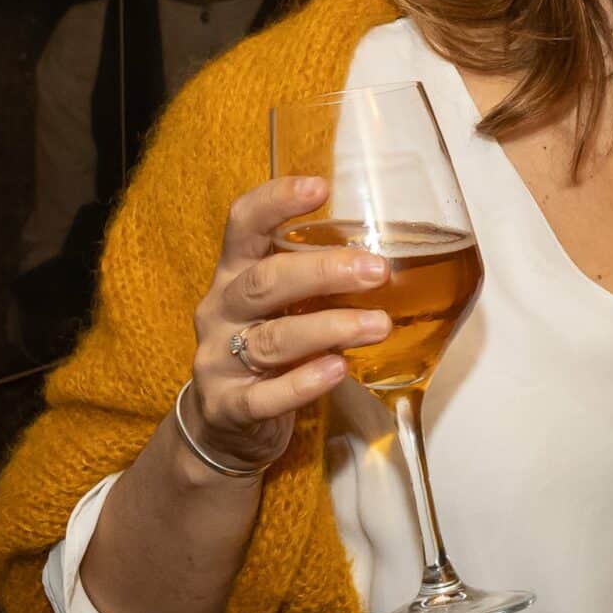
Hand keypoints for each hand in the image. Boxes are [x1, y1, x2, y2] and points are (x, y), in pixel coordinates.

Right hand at [186, 176, 394, 472]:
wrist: (224, 425)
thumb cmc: (269, 347)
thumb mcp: (283, 305)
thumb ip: (319, 281)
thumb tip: (394, 255)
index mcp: (235, 273)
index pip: (243, 225)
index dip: (275, 201)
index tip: (320, 187)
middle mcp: (221, 310)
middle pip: (265, 281)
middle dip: (323, 271)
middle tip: (377, 271)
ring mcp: (218, 360)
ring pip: (272, 339)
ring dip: (329, 328)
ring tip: (379, 325)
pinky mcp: (228, 407)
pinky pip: (265, 396)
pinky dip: (303, 383)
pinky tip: (337, 370)